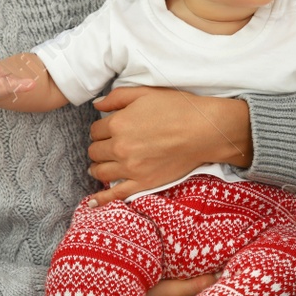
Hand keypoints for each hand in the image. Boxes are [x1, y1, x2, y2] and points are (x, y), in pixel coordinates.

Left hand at [87, 87, 249, 188]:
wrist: (203, 131)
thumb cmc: (177, 108)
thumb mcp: (145, 93)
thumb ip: (117, 97)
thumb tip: (96, 104)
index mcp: (118, 124)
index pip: (95, 130)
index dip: (101, 129)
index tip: (109, 129)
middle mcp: (120, 147)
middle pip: (95, 151)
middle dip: (99, 147)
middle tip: (108, 145)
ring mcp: (130, 168)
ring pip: (100, 171)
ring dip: (97, 167)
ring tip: (102, 165)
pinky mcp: (142, 183)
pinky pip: (115, 195)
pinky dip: (101, 199)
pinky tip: (92, 202)